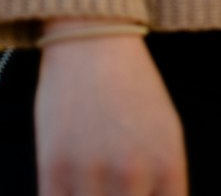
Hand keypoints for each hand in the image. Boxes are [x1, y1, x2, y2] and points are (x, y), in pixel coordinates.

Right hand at [35, 35, 188, 194]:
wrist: (93, 40)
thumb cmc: (131, 86)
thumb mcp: (166, 132)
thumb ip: (164, 184)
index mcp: (167, 165)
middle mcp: (133, 174)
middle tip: (111, 191)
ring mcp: (92, 173)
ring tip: (93, 186)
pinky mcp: (54, 168)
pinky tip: (70, 190)